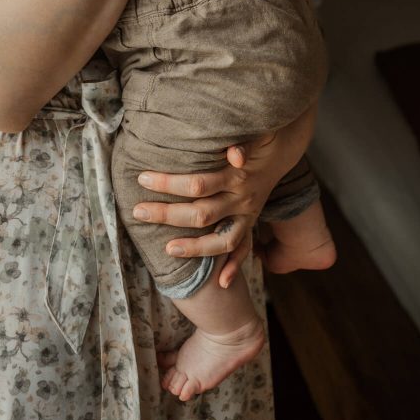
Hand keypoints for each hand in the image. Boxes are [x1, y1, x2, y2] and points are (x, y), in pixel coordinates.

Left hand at [134, 107, 316, 286]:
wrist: (281, 148)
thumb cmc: (253, 138)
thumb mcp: (250, 135)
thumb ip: (241, 143)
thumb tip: (234, 153)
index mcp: (236, 176)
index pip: (198, 184)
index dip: (169, 183)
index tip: (142, 179)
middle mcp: (242, 199)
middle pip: (201, 214)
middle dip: (167, 214)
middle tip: (138, 211)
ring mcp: (247, 215)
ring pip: (221, 240)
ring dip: (195, 248)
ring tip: (168, 249)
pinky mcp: (251, 223)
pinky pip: (244, 249)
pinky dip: (234, 267)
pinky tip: (221, 283)